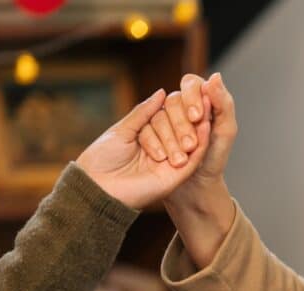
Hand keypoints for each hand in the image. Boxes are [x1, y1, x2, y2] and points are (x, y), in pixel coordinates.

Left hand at [76, 90, 211, 208]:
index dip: (175, 109)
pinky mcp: (176, 177)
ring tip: (201, 114)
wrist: (97, 185)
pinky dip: (202, 142)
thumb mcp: (123, 129)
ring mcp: (170, 164)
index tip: (188, 94)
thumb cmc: (103, 158)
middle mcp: (161, 150)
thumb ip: (144, 112)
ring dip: (192, 129)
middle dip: (182, 122)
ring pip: (188, 143)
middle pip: (179, 130)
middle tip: (192, 112)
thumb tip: (163, 92)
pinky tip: (206, 126)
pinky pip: (194, 159)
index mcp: (147, 138)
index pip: (166, 119)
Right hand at [137, 73, 237, 194]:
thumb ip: (223, 103)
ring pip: (158, 115)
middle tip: (191, 144)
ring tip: (181, 156)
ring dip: (170, 136)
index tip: (197, 117)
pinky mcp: (147, 132)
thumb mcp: (226, 131)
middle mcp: (179, 106)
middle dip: (182, 123)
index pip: (191, 84)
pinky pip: (144, 129)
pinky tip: (162, 157)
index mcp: (200, 99)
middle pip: (173, 101)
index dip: (192, 97)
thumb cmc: (214, 157)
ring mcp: (162, 118)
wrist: (196, 185)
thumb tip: (215, 76)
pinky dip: (154, 142)